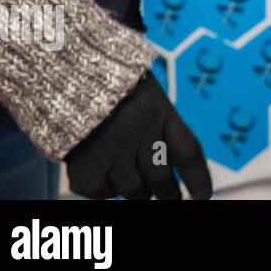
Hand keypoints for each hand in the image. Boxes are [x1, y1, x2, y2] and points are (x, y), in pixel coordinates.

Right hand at [65, 73, 212, 199]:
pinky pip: (102, 192)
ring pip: (134, 191)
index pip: (189, 153)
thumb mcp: (148, 95)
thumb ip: (160, 127)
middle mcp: (140, 135)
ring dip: (139, 193)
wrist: (68, 73)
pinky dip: (106, 191)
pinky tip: (107, 177)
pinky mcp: (85, 168)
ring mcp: (112, 154)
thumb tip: (170, 168)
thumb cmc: (114, 83)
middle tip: (170, 196)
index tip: (203, 196)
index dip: (199, 179)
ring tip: (139, 186)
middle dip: (168, 193)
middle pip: (162, 179)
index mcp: (161, 112)